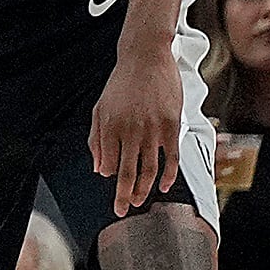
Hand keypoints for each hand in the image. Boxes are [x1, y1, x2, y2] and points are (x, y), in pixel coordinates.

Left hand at [88, 47, 185, 213]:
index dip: (111, 178)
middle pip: (128, 171)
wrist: (145, 59)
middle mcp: (131, 130)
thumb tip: (99, 169)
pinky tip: (163, 186)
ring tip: (140, 201)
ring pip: (149, 168)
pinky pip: (170, 158)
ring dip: (144, 189)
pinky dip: (167, 175)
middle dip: (124, 195)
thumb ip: (97, 139)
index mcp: (110, 125)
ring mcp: (153, 129)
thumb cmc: (120, 85)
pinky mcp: (172, 126)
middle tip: (123, 211)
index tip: (114, 189)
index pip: (109, 163)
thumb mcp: (100, 109)